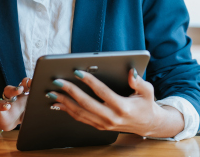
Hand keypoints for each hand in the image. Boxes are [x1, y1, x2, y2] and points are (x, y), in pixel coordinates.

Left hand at [47, 69, 183, 137]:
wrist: (147, 124)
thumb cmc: (146, 104)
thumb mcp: (148, 91)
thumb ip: (139, 82)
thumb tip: (131, 72)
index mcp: (122, 107)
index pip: (102, 92)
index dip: (89, 81)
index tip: (77, 72)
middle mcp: (112, 118)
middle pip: (86, 104)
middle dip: (69, 91)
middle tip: (57, 81)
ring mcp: (104, 124)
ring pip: (80, 113)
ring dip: (64, 102)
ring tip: (52, 92)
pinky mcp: (99, 127)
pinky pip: (81, 119)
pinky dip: (68, 111)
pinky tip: (59, 103)